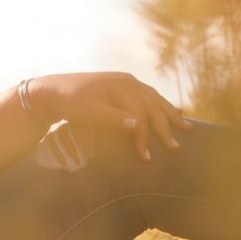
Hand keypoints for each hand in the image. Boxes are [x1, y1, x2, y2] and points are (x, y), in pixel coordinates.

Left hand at [31, 71, 194, 161]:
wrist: (53, 91)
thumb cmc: (69, 103)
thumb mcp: (88, 112)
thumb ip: (112, 119)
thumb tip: (138, 126)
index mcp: (121, 85)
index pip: (140, 114)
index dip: (144, 137)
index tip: (146, 157)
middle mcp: (129, 81)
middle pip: (152, 107)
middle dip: (165, 128)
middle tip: (175, 148)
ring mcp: (128, 82)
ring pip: (155, 100)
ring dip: (170, 115)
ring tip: (187, 126)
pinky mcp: (125, 87)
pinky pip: (150, 97)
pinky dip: (163, 106)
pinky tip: (175, 110)